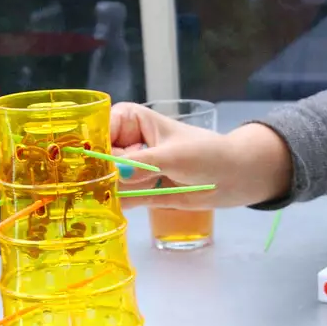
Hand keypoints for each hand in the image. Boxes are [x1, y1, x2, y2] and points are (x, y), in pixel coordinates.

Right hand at [109, 103, 292, 208]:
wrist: (233, 177)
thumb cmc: (206, 154)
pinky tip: (121, 206)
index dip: (93, 146)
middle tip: (132, 178)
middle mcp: (127, 142)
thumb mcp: (173, 156)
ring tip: (143, 188)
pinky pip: (120, 198)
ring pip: (108, 180)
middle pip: (100, 158)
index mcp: (131, 120)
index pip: (99, 129)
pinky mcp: (139, 191)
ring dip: (113, 190)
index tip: (95, 163)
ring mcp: (132, 168)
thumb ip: (141, 164)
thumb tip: (113, 173)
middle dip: (107, 172)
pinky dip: (118, 204)